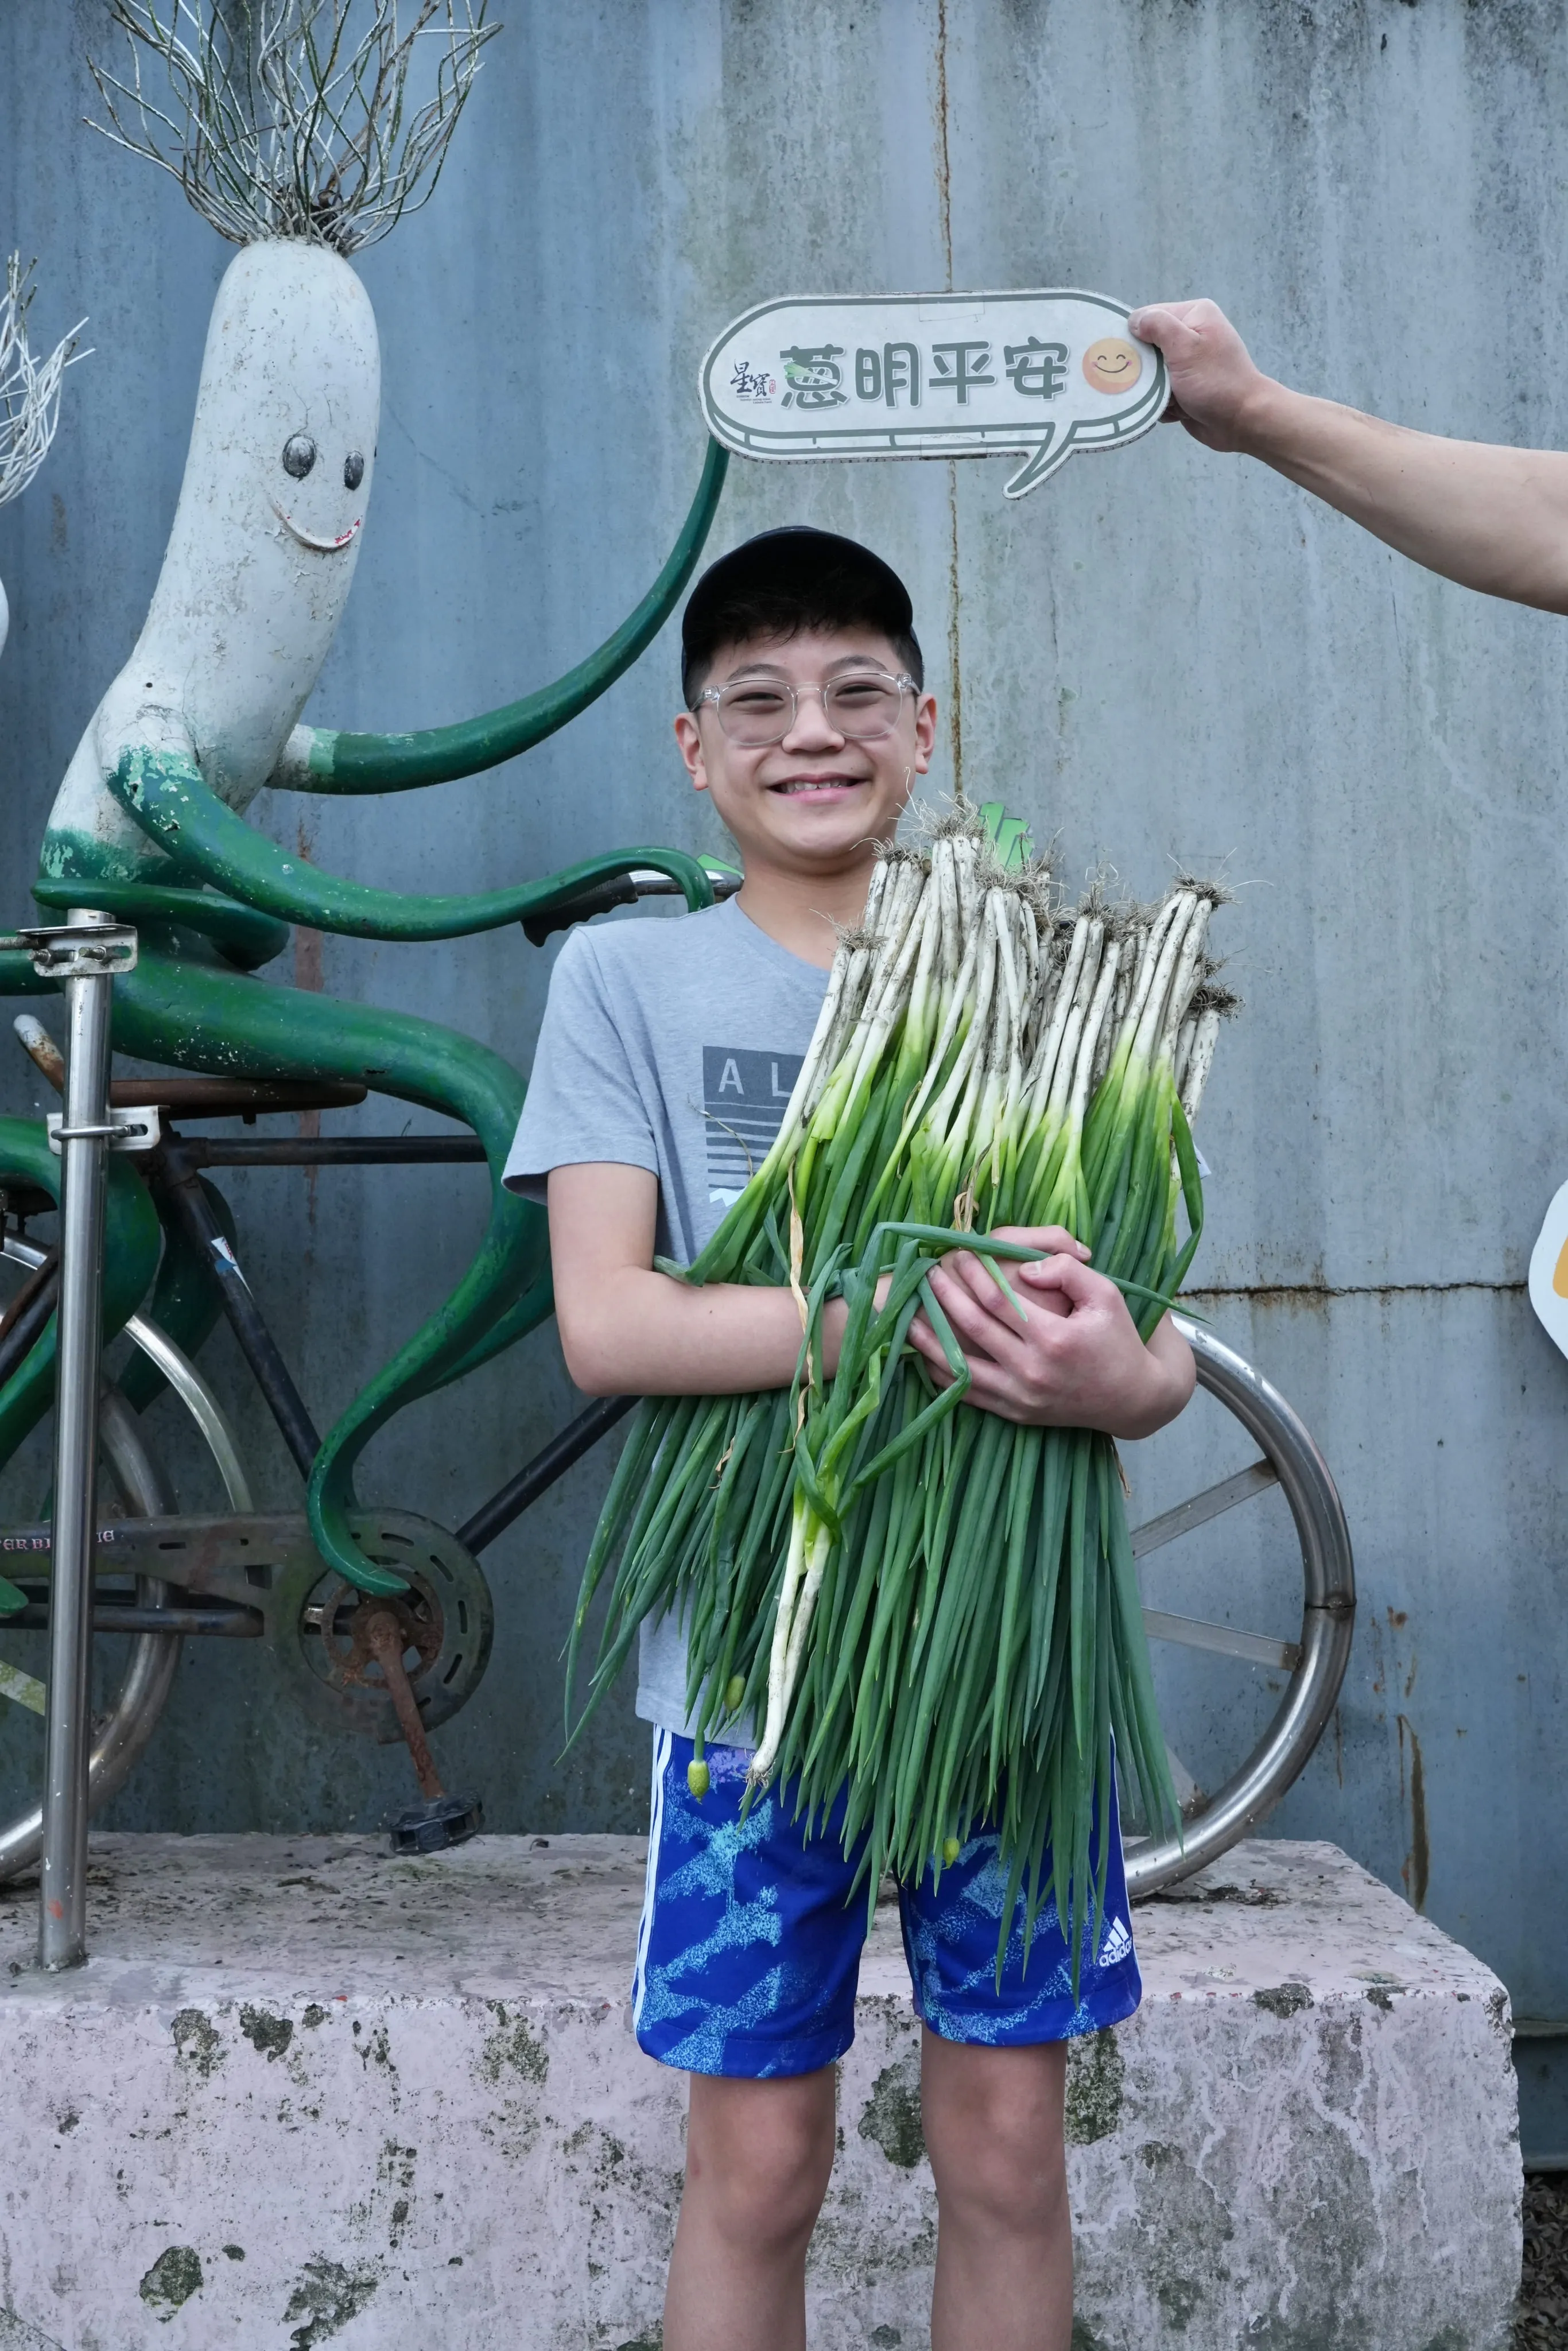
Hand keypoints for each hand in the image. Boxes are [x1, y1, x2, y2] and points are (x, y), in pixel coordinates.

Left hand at [906, 1225, 1194, 1437]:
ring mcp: (1021, 1396)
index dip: (971, 1273)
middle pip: (973, 1327)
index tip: (956, 1254)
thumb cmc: (1118, 1339)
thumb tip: (1023, 1267)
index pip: (997, 1298)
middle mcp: (1032, 1369)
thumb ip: (1066, 1270)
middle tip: (926, 1274)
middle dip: (945, 1297)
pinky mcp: (1016, 1413)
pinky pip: (969, 1395)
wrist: (1132, 1398)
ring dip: (930, 1341)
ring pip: (961, 1367)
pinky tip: (926, 1357)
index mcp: (1053, 1337)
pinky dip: (944, 1376)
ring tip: (908, 1316)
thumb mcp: (1105, 1294)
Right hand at [1126, 298, 1272, 453]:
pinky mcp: (1185, 386)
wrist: (1242, 421)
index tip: (1138, 359)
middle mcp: (1191, 334)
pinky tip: (1178, 409)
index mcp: (1194, 315)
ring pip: (1151, 373)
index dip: (1137, 337)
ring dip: (1155, 390)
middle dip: (1147, 369)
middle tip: (1155, 383)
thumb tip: (1134, 321)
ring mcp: (1188, 362)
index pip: (1148, 316)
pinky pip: (1160, 392)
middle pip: (1147, 347)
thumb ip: (1158, 327)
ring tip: (1171, 399)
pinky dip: (1164, 403)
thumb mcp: (1185, 348)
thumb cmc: (1216, 382)